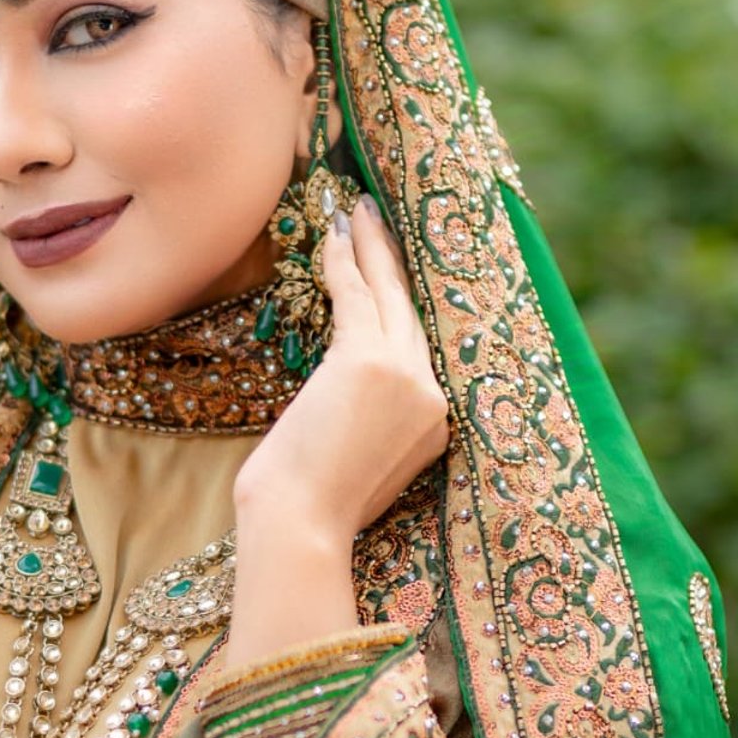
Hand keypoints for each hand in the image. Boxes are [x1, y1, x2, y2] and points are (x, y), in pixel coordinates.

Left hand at [234, 195, 447, 539]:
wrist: (300, 527)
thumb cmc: (310, 507)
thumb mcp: (356, 459)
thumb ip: (369, 418)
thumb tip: (348, 387)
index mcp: (437, 423)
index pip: (419, 345)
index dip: (403, 300)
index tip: (394, 265)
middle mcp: (433, 395)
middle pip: (412, 310)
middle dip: (393, 260)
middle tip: (380, 218)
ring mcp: (407, 377)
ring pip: (389, 294)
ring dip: (371, 247)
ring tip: (358, 210)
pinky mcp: (369, 362)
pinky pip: (356, 295)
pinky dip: (343, 261)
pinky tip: (333, 233)